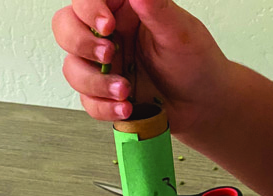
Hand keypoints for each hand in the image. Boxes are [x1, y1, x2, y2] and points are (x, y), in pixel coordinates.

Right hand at [52, 0, 229, 132]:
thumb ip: (155, 7)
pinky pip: (88, 101)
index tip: (107, 26)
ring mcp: (106, 67)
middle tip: (109, 56)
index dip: (89, 10)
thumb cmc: (198, 65)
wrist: (206, 107)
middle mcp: (110, 37)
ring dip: (96, 82)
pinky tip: (126, 108)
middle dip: (81, 44)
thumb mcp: (180, 32)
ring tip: (126, 91)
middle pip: (66, 29)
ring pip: (73, 68)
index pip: (88, 1)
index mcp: (126, 11)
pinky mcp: (106, 95)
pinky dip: (104, 107)